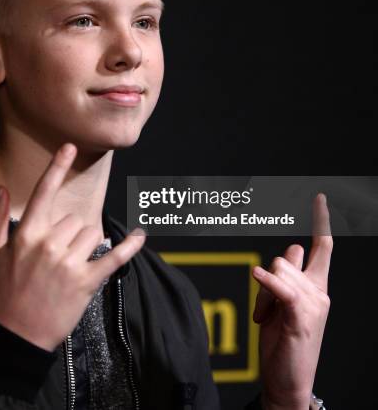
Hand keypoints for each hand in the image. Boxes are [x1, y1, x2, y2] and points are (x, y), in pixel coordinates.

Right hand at [0, 142, 145, 350]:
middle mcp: (50, 245)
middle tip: (54, 255)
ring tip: (70, 264)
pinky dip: (130, 247)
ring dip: (85, 243)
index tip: (70, 147)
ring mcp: (70, 264)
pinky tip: (140, 235)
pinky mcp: (87, 283)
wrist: (13, 339)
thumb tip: (2, 189)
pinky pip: (115, 258)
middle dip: (68, 231)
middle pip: (73, 218)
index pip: (44, 193)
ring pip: (92, 233)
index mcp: (26, 235)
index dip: (57, 167)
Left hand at [252, 193, 331, 409]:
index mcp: (317, 287)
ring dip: (262, 294)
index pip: (322, 248)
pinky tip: (257, 275)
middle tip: (266, 309)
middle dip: (268, 277)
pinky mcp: (301, 317)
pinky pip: (282, 289)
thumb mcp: (284, 302)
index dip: (320, 222)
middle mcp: (319, 292)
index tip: (319, 199)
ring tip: (267, 318)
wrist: (287, 380)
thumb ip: (290, 275)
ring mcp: (313, 304)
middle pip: (287, 257)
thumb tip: (291, 249)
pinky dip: (268, 283)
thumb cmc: (284, 341)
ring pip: (278, 270)